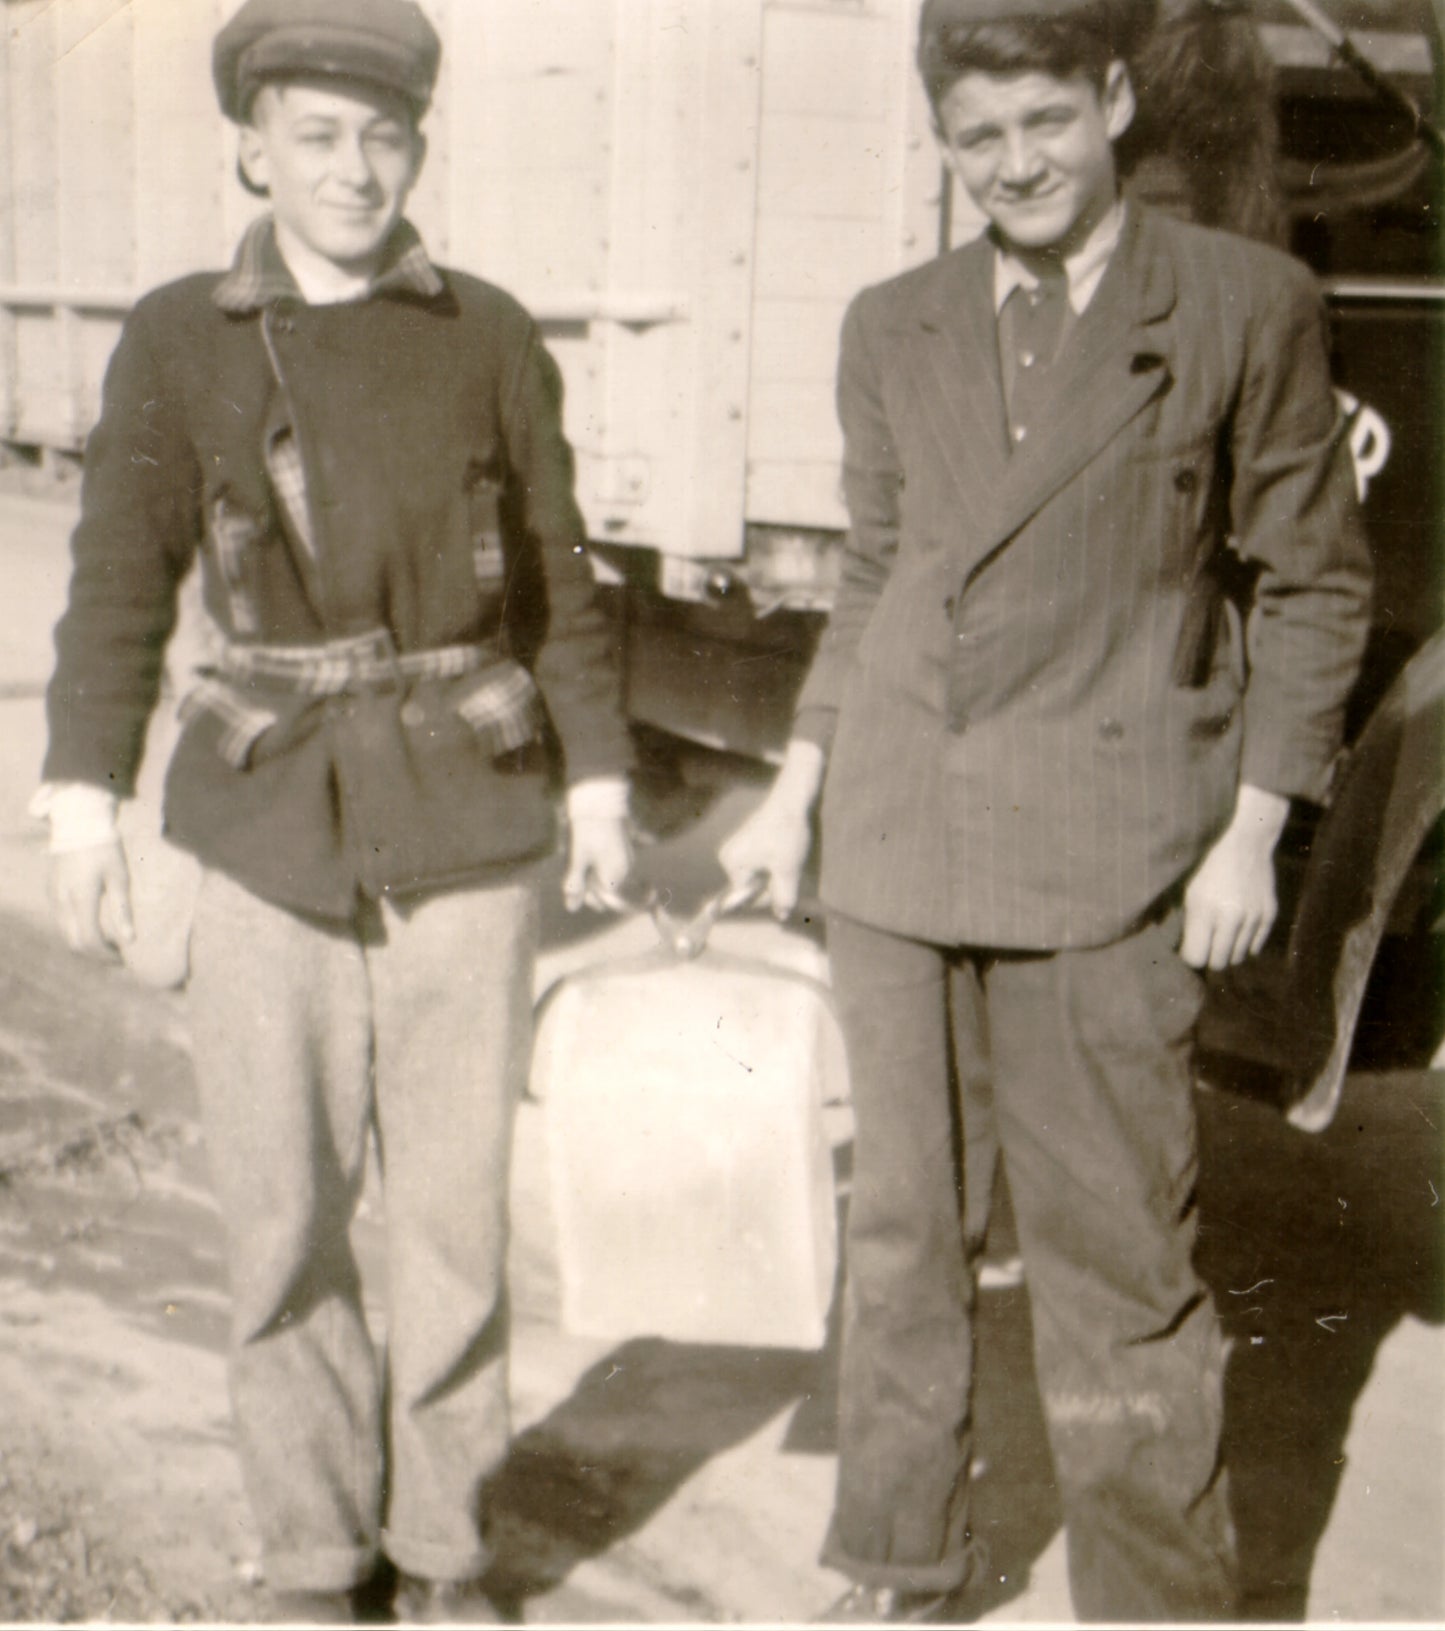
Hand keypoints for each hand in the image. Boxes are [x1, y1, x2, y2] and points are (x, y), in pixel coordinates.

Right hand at [50, 840, 133, 959]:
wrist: (79, 823)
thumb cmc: (105, 848)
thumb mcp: (120, 877)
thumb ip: (122, 910)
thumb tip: (130, 940)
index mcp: (81, 898)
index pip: (89, 941)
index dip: (106, 955)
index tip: (123, 957)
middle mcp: (62, 901)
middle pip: (74, 943)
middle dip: (96, 954)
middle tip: (117, 954)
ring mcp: (53, 897)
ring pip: (66, 934)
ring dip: (86, 943)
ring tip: (109, 941)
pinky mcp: (51, 891)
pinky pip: (62, 921)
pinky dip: (77, 930)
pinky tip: (95, 925)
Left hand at [562, 815, 633, 912]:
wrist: (600, 800)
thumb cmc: (588, 830)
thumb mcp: (578, 858)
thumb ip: (576, 883)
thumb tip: (572, 909)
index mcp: (616, 874)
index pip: (609, 898)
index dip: (592, 897)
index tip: (578, 890)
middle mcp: (626, 869)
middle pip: (610, 888)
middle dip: (593, 887)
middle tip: (576, 874)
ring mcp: (628, 857)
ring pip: (611, 875)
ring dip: (596, 874)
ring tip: (581, 861)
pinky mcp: (625, 847)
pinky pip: (614, 864)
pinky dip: (602, 865)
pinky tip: (591, 857)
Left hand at [1180, 785, 1288, 969]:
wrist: (1244, 837)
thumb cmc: (1204, 861)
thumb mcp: (1183, 886)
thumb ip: (1177, 917)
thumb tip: (1169, 945)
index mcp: (1204, 909)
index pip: (1196, 958)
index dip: (1187, 956)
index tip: (1184, 947)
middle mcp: (1231, 916)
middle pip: (1218, 963)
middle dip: (1206, 957)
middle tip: (1201, 944)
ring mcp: (1253, 916)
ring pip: (1238, 957)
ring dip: (1225, 951)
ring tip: (1217, 935)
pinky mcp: (1269, 914)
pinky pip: (1255, 947)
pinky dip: (1244, 944)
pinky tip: (1234, 931)